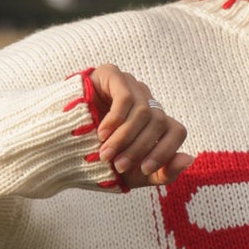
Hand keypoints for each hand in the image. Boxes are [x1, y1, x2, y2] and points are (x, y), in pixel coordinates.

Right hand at [89, 65, 191, 187]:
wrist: (59, 143)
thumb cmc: (99, 158)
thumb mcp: (133, 173)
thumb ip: (161, 172)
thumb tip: (189, 158)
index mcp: (156, 122)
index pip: (177, 131)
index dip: (165, 152)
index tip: (143, 170)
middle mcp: (148, 100)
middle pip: (159, 123)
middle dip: (138, 148)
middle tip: (117, 165)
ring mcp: (131, 85)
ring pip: (143, 111)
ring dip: (123, 137)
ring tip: (105, 152)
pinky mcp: (112, 74)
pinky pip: (125, 97)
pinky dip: (115, 119)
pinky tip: (100, 133)